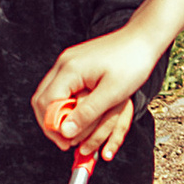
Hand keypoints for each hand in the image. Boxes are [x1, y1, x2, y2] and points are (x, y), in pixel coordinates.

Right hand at [35, 24, 161, 161]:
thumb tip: (65, 132)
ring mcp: (68, 62)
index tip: (66, 144)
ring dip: (57, 115)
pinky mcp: (75, 64)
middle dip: (51, 124)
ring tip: (71, 132)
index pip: (47, 104)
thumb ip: (87, 113)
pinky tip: (77, 114)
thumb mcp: (112, 93)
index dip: (53, 127)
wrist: (143, 38)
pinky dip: (65, 104)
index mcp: (70, 69)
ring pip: (48, 94)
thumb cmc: (132, 63)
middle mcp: (64, 64)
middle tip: (65, 142)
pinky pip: (60, 87)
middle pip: (41, 100)